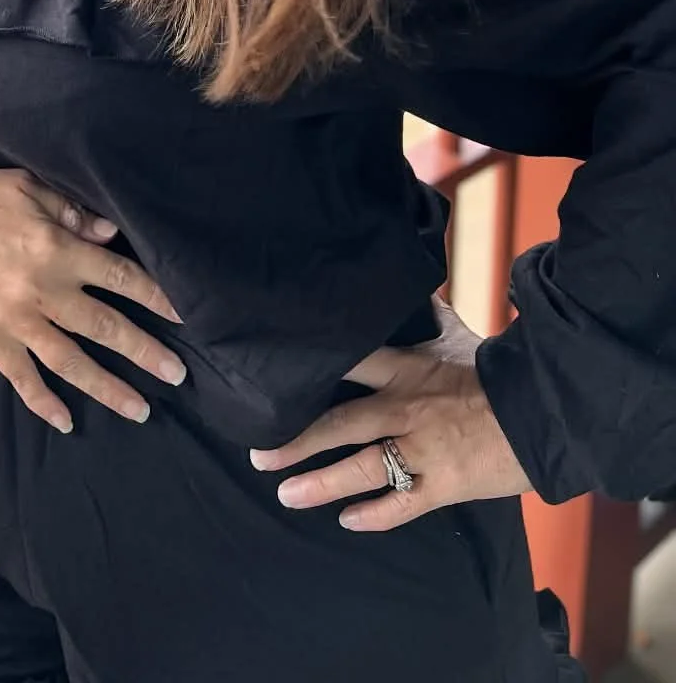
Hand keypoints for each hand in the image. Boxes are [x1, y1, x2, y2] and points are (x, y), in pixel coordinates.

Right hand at [0, 166, 185, 433]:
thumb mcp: (26, 185)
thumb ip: (71, 211)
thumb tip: (112, 233)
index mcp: (55, 248)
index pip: (119, 276)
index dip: (156, 296)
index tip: (186, 316)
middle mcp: (41, 290)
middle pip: (104, 327)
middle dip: (145, 352)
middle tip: (178, 376)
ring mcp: (14, 319)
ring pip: (70, 362)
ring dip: (107, 388)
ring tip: (140, 410)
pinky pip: (20, 377)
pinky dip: (42, 401)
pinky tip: (65, 421)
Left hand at [247, 295, 530, 529]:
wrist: (544, 412)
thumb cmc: (497, 371)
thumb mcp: (456, 335)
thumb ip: (427, 315)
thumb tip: (412, 283)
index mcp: (405, 368)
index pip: (348, 361)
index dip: (309, 364)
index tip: (272, 372)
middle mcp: (403, 408)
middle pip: (338, 424)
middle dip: (295, 441)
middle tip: (259, 454)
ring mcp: (421, 449)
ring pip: (360, 469)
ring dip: (319, 484)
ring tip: (286, 492)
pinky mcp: (443, 484)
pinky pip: (400, 504)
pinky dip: (372, 514)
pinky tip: (347, 520)